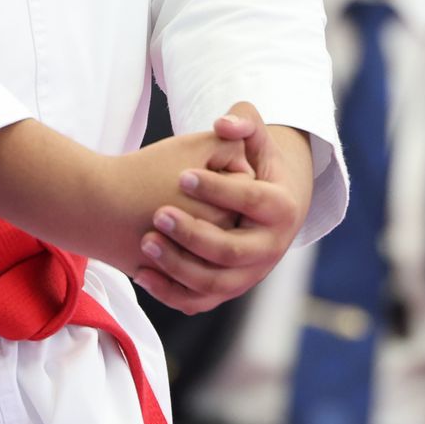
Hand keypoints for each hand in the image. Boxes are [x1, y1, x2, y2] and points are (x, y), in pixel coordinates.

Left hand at [134, 104, 315, 315]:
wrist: (265, 212)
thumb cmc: (254, 168)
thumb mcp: (257, 142)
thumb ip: (245, 121)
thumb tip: (224, 124)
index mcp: (282, 209)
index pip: (253, 201)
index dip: (218, 189)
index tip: (182, 175)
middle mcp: (269, 249)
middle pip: (232, 250)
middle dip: (193, 234)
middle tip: (158, 213)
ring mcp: (248, 276)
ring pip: (213, 283)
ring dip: (177, 267)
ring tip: (146, 242)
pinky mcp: (227, 291)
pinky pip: (197, 302)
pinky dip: (169, 293)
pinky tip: (142, 273)